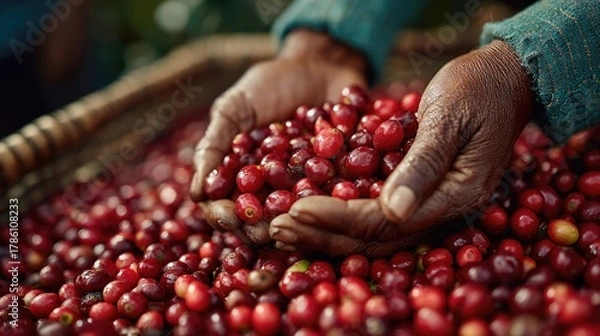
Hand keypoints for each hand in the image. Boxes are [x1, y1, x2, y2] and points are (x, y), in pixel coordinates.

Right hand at [190, 29, 366, 243]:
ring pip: (296, 219)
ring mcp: (306, 189)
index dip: (224, 215)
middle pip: (260, 222)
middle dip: (259, 229)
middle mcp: (272, 190)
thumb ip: (215, 145)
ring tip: (294, 224)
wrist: (322, 63)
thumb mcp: (235, 107)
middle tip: (265, 231)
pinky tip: (331, 208)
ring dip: (293, 226)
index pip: (225, 206)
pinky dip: (332, 207)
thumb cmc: (271, 83)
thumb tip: (198, 191)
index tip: (229, 216)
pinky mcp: (339, 184)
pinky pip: (335, 201)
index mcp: (242, 177)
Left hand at [270, 40, 534, 255]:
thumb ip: (423, 163)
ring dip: (328, 235)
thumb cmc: (478, 89)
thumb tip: (393, 211)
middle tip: (278, 228)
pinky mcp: (421, 197)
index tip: (296, 210)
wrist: (504, 82)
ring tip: (285, 231)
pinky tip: (313, 216)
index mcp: (455, 196)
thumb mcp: (449, 117)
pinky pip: (378, 218)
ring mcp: (433, 207)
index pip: (385, 221)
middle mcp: (443, 212)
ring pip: (374, 235)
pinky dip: (343, 219)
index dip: (337, 218)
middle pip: (375, 239)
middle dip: (323, 234)